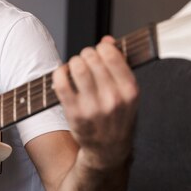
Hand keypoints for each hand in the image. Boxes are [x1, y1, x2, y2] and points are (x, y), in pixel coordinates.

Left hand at [52, 36, 138, 169]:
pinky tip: (64, 74)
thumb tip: (107, 40)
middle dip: (86, 54)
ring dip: (74, 62)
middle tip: (86, 60)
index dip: (102, 48)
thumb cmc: (118, 117)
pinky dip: (60, 72)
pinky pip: (61, 82)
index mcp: (130, 91)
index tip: (100, 51)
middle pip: (92, 58)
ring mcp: (93, 107)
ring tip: (76, 67)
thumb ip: (120, 65)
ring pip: (77, 67)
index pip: (112, 55)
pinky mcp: (74, 113)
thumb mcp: (127, 92)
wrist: (108, 150)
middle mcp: (113, 99)